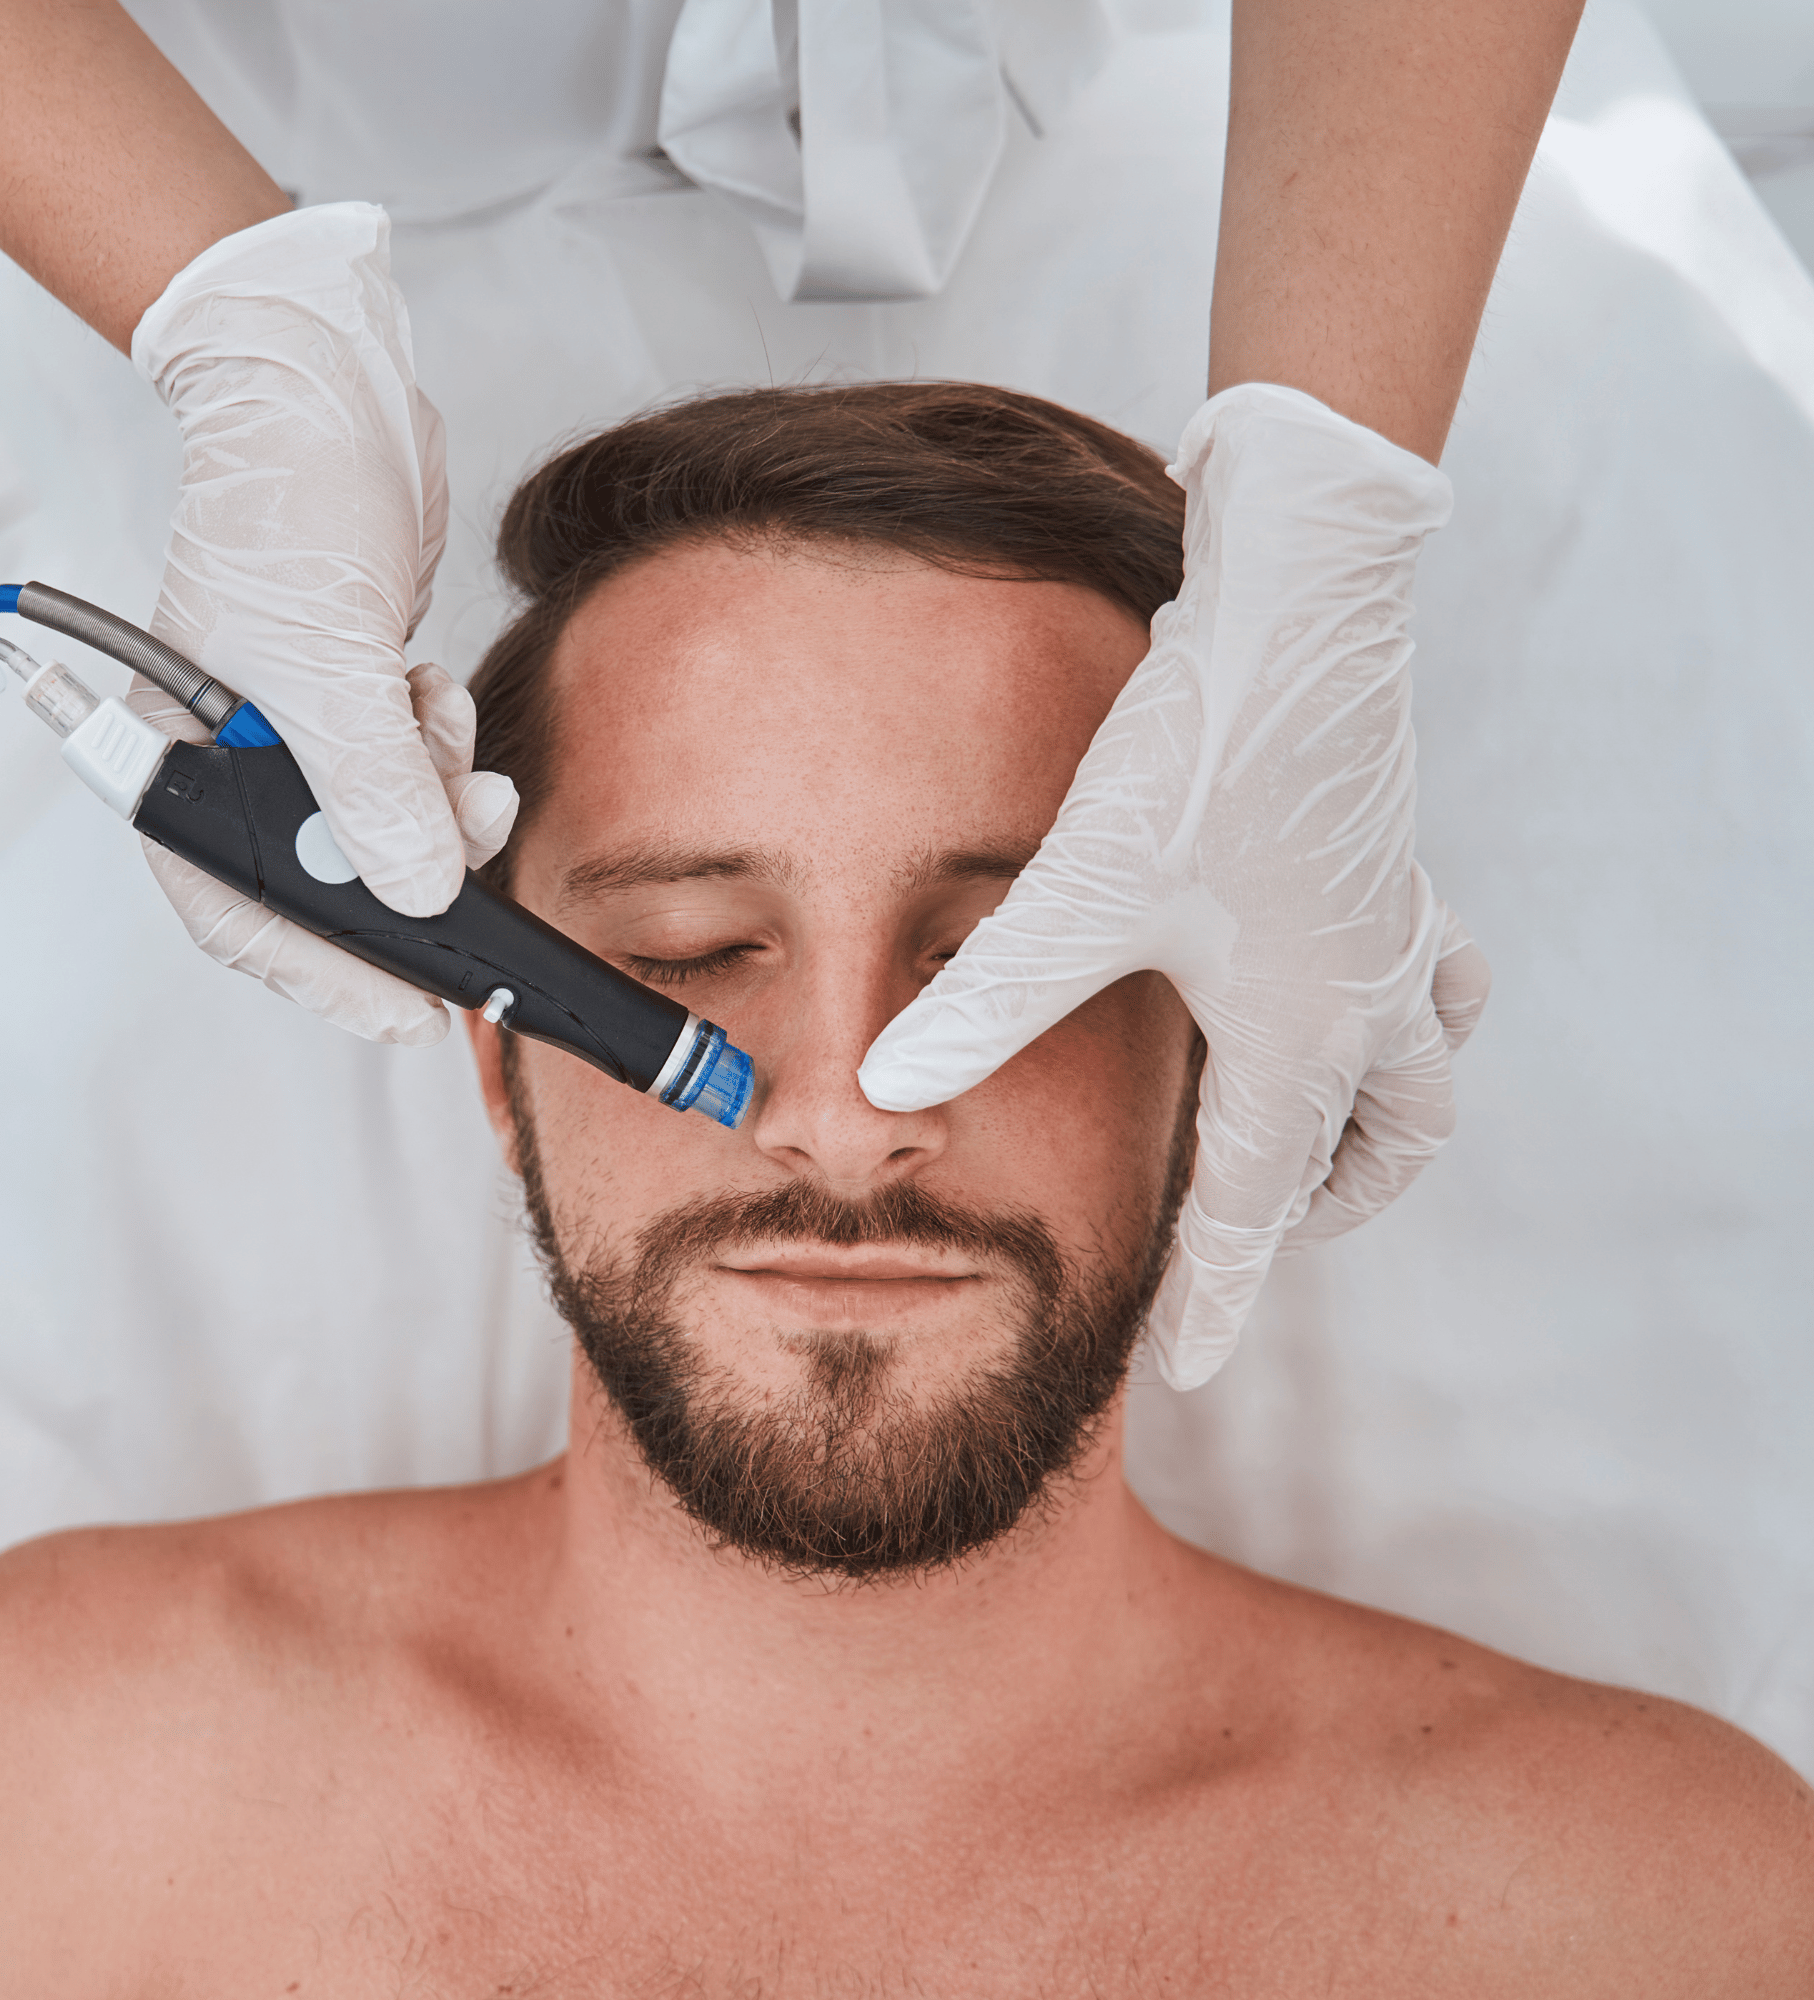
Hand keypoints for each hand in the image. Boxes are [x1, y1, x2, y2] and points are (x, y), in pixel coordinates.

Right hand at [131, 201, 517, 1038]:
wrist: (327, 393)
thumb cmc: (286, 502)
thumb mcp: (331, 665)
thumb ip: (373, 795)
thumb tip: (419, 899)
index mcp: (182, 769)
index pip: (246, 915)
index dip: (329, 977)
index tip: (413, 1016)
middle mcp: (237, 765)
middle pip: (331, 879)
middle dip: (410, 868)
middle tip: (467, 848)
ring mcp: (301, 736)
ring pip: (391, 827)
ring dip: (441, 796)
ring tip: (442, 727)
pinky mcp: (360, 705)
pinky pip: (419, 771)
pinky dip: (444, 747)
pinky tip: (433, 687)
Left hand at [857, 384, 1488, 1388]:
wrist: (1303, 603)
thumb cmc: (1197, 755)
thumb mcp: (1075, 897)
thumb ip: (981, 1004)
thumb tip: (879, 1094)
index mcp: (1302, 1029)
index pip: (1256, 1205)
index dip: (1215, 1295)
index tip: (1180, 1370)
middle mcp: (1371, 993)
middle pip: (1381, 1148)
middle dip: (1316, 1209)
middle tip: (1257, 1237)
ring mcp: (1397, 925)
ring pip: (1426, 1066)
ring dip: (1378, 1121)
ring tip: (1316, 1136)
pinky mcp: (1390, 858)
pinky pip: (1430, 970)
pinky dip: (1398, 1009)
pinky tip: (1331, 973)